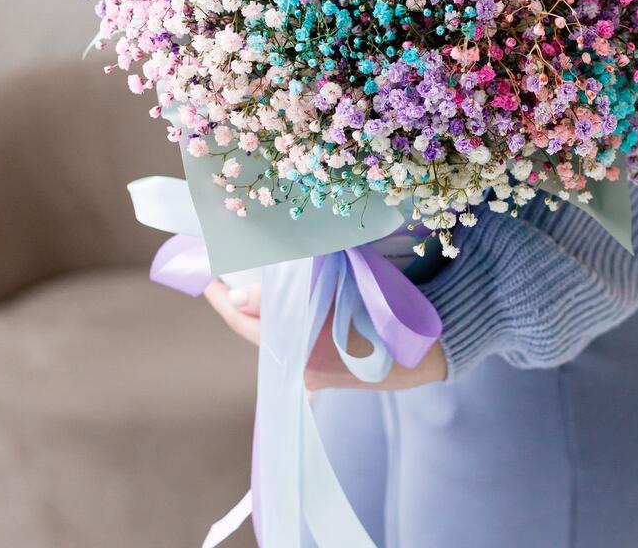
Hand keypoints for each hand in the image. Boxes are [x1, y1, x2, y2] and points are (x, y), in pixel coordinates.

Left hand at [203, 279, 446, 390]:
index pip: (247, 326)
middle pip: (263, 329)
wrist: (431, 349)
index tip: (205, 277)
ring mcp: (320, 371)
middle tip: (229, 266)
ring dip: (271, 306)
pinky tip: (295, 291)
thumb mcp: (336, 295)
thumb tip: (237, 297)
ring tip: (257, 273)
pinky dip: (295, 313)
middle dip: (245, 300)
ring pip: (284, 331)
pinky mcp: (336, 365)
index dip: (224, 301)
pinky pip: (303, 336)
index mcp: (299, 356)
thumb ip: (284, 298)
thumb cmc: (385, 317)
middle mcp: (303, 369)